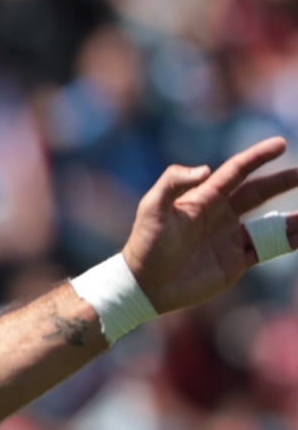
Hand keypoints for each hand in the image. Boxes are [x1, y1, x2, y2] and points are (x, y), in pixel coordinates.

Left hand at [121, 137, 297, 314]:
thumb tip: (206, 169)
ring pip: (270, 222)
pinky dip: (289, 241)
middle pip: (259, 192)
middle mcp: (221, 215)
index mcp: (204, 198)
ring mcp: (230, 237)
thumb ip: (173, 182)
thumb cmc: (146, 243)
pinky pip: (269, 248)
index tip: (280, 144)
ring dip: (293, 216)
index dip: (257, 157)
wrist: (146, 285)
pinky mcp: (236, 260)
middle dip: (282, 181)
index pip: (236, 171)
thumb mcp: (152, 208)